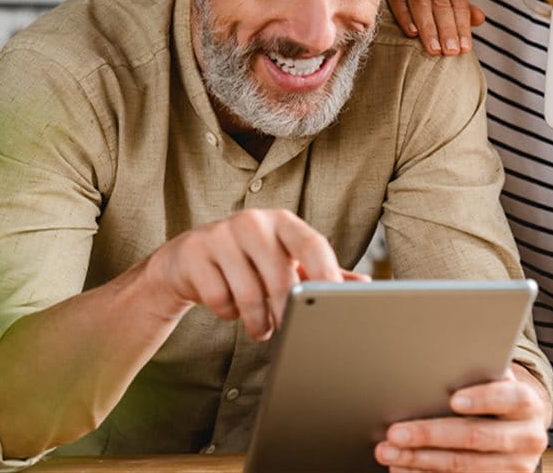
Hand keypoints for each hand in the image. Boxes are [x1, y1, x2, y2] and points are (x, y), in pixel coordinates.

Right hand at [142, 209, 367, 341]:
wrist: (188, 259)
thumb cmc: (248, 261)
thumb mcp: (285, 261)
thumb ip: (320, 272)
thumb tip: (363, 284)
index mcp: (283, 222)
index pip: (312, 244)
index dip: (327, 274)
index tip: (335, 303)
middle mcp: (253, 221)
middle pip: (281, 277)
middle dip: (286, 313)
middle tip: (286, 331)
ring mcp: (220, 234)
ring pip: (248, 294)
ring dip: (258, 322)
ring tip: (261, 328)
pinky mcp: (194, 253)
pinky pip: (218, 298)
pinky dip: (227, 314)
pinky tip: (229, 307)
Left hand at [375, 368, 548, 472]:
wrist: (519, 432)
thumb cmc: (497, 399)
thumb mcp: (496, 383)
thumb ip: (479, 376)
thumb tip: (440, 366)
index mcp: (528, 404)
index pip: (511, 398)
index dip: (483, 399)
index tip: (454, 400)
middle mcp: (528, 438)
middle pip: (475, 436)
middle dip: (430, 434)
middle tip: (395, 432)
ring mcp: (516, 467)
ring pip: (462, 465)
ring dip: (420, 459)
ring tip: (389, 451)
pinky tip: (403, 467)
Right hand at [385, 0, 484, 55]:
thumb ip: (459, 4)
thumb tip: (480, 20)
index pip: (458, 2)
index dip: (463, 26)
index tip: (464, 49)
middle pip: (440, 3)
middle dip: (447, 30)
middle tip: (450, 52)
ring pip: (420, 2)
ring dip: (428, 28)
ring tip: (433, 49)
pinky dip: (405, 17)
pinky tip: (412, 33)